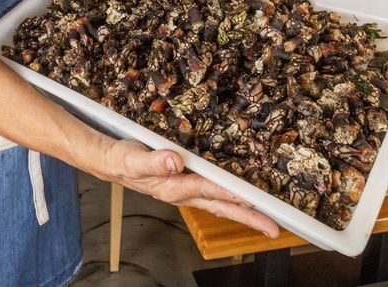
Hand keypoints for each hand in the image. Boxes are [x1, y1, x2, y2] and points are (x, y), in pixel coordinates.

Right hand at [104, 139, 280, 238]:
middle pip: (221, 207)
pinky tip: (244, 204)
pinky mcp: (188, 187)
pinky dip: (232, 203)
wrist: (114, 164)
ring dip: (245, 214)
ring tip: (267, 221)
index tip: (251, 200)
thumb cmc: (124, 160)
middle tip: (273, 228)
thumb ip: (153, 161)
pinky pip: (214, 198)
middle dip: (248, 217)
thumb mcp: (133, 158)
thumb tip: (174, 162)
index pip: (206, 189)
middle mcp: (183, 194)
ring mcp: (186, 193)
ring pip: (220, 206)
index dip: (229, 193)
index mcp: (172, 187)